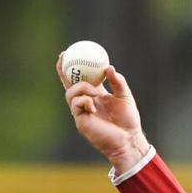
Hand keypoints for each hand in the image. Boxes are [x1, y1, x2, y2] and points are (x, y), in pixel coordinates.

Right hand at [56, 54, 149, 170]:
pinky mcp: (80, 121)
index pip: (81, 78)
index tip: (71, 52)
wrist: (129, 140)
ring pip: (70, 93)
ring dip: (81, 87)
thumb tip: (109, 68)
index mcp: (95, 95)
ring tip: (95, 92)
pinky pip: (76, 105)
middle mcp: (86, 102)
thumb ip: (118, 82)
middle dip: (62, 70)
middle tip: (64, 56)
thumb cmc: (128, 120)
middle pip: (68, 84)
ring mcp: (82, 112)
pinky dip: (84, 101)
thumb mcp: (125, 96)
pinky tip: (94, 106)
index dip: (74, 66)